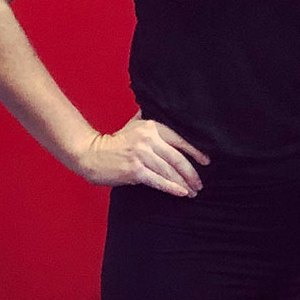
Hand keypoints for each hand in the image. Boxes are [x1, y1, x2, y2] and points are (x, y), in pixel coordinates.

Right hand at [74, 114, 209, 196]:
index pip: (179, 139)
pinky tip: (181, 192)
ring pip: (169, 170)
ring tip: (192, 191)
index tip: (206, 161)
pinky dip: (171, 187)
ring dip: (183, 182)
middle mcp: (149, 140)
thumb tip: (163, 108)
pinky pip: (157, 180)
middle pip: (177, 157)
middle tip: (199, 183)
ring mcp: (141, 155)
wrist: (92, 154)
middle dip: (191, 172)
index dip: (195, 151)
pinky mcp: (134, 171)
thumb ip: (149, 118)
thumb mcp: (133, 124)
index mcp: (152, 127)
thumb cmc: (115, 141)